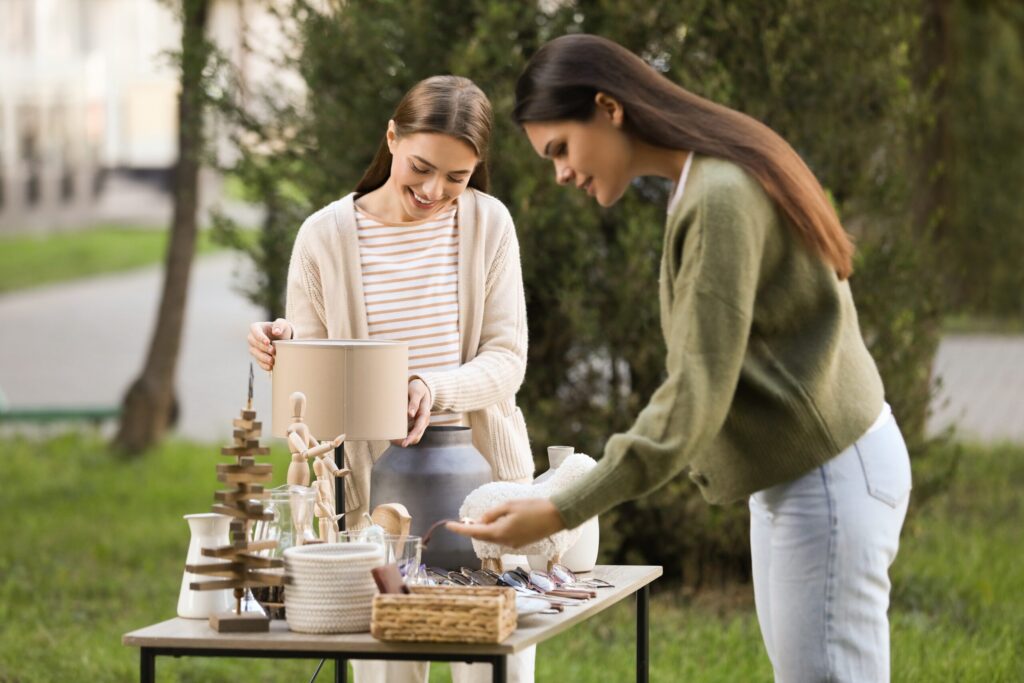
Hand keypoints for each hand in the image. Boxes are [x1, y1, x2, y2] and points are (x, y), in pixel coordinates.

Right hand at [248, 318, 292, 370]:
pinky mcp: (258, 357)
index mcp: (256, 327)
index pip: (254, 331)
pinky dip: (264, 365)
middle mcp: (252, 338)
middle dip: (263, 348)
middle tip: (273, 351)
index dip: (260, 337)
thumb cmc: (281, 329)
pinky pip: (258, 362)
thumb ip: (279, 325)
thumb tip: (276, 331)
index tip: (267, 342)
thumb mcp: (282, 324)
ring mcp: (254, 348)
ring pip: (254, 353)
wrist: (283, 338)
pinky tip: (270, 367)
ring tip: (272, 360)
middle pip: (254, 343)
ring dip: (263, 358)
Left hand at [392, 379, 431, 446]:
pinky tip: (393, 434)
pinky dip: (402, 435)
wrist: (421, 387)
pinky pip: (409, 432)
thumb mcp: (416, 392)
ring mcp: (419, 423)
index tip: (403, 444)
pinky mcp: (414, 423)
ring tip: (391, 439)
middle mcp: (423, 421)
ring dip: (403, 439)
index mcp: (425, 414)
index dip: (411, 437)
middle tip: (392, 441)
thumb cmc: (418, 388)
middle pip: (416, 437)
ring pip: (413, 437)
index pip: (418, 429)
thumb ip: (414, 402)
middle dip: (405, 441)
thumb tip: (410, 414)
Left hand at [446, 498, 565, 548]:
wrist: (557, 516)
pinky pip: (503, 538)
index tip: (448, 525)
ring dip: (485, 530)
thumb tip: (480, 521)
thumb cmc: (534, 507)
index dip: (460, 529)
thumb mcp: (509, 505)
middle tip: (463, 520)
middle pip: (483, 537)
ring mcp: (513, 544)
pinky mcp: (520, 543)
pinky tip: (498, 522)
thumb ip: (492, 514)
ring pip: (493, 538)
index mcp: (500, 532)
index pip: (474, 532)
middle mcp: (505, 542)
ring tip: (481, 519)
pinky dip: (496, 531)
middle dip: (472, 529)